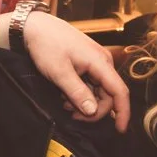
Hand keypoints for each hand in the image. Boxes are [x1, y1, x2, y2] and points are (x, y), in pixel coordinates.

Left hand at [21, 10, 130, 130]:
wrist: (34, 27)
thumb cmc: (46, 45)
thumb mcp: (59, 72)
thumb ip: (77, 92)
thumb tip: (92, 111)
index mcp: (100, 62)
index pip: (119, 91)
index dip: (122, 112)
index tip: (119, 130)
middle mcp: (102, 62)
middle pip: (108, 94)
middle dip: (93, 109)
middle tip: (72, 115)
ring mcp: (94, 62)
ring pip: (98, 91)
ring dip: (84, 102)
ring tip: (64, 103)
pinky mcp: (86, 63)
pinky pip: (90, 84)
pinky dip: (80, 94)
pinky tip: (64, 95)